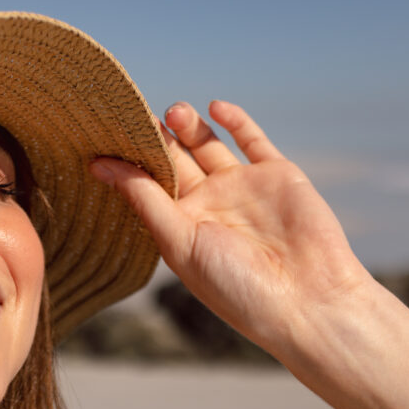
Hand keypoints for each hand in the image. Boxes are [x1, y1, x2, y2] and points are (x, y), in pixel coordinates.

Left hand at [89, 100, 371, 358]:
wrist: (307, 300)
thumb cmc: (235, 285)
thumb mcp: (180, 242)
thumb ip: (145, 199)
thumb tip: (100, 165)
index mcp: (181, 227)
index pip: (147, 184)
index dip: (128, 161)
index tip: (102, 135)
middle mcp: (209, 205)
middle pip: (175, 159)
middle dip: (156, 137)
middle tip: (136, 113)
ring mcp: (242, 187)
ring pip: (208, 145)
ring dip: (189, 126)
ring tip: (173, 111)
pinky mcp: (277, 174)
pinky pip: (252, 139)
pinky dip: (235, 121)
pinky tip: (214, 107)